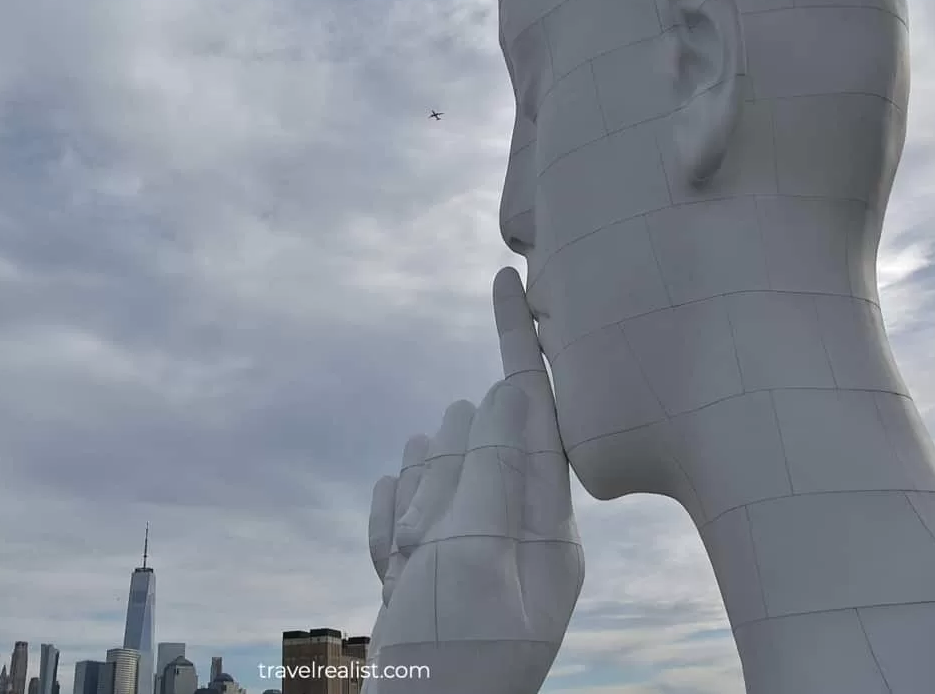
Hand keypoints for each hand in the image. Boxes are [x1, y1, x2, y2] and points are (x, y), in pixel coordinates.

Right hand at [361, 268, 582, 693]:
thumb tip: (505, 393)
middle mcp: (518, 530)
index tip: (509, 278)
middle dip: (441, 476)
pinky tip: (392, 569)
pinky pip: (399, 508)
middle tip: (429, 549)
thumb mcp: (475, 558)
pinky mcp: (434, 563)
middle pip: (473, 443)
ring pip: (429, 471)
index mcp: (548, 526)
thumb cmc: (451, 658)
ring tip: (412, 568)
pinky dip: (386, 531)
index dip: (521, 341)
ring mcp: (474, 547)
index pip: (538, 411)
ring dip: (409, 509)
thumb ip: (491, 471)